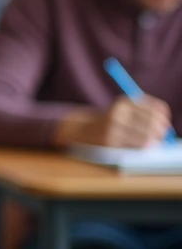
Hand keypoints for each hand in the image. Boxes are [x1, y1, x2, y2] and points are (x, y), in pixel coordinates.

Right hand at [58, 96, 172, 147]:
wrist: (82, 129)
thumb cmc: (110, 121)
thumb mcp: (124, 110)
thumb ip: (144, 114)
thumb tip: (166, 127)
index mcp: (124, 101)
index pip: (156, 108)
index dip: (164, 117)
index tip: (165, 124)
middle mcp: (119, 111)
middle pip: (153, 121)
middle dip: (161, 131)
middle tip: (161, 136)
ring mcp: (113, 126)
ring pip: (146, 135)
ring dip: (154, 140)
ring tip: (154, 142)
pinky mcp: (110, 140)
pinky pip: (135, 145)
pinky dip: (143, 146)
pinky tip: (144, 146)